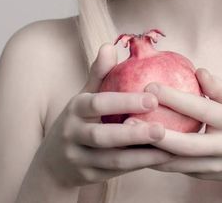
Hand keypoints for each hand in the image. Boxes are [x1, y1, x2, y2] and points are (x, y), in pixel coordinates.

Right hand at [36, 42, 173, 188]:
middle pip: (102, 136)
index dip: (124, 101)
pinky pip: (116, 172)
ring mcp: (78, 158)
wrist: (52, 163)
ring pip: (111, 160)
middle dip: (133, 134)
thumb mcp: (83, 96)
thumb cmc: (78, 119)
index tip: (152, 98)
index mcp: (75, 108)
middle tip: (162, 129)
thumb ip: (99, 73)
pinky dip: (138, 165)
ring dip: (141, 156)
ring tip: (169, 148)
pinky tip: (162, 158)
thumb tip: (110, 45)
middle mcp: (72, 134)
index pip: (98, 103)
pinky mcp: (87, 177)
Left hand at [126, 69, 221, 190]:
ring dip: (151, 152)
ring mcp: (213, 166)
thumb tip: (198, 69)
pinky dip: (157, 160)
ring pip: (177, 163)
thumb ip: (219, 88)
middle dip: (156, 133)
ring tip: (126, 138)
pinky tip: (138, 150)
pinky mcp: (204, 176)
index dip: (175, 98)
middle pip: (185, 144)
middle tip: (129, 119)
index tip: (151, 85)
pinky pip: (177, 169)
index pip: (200, 108)